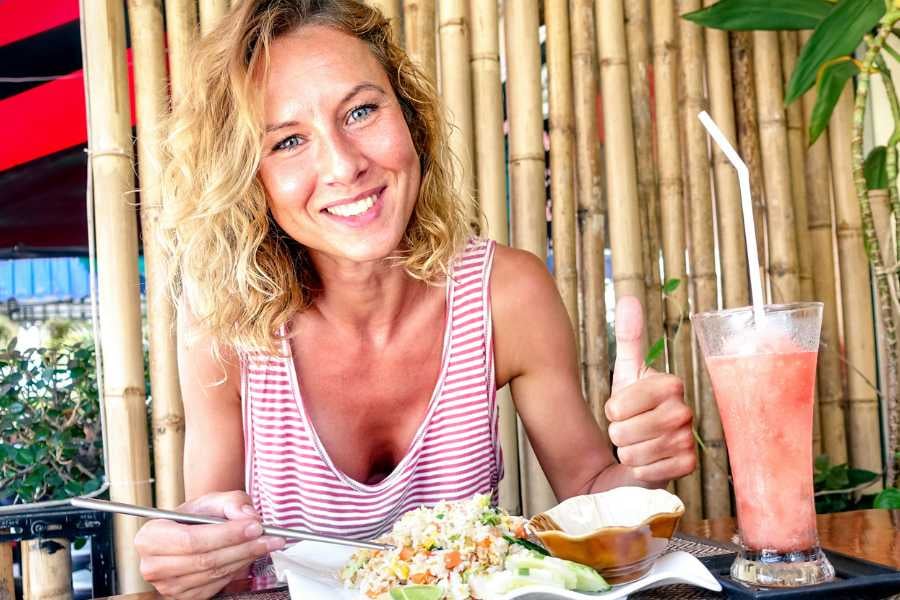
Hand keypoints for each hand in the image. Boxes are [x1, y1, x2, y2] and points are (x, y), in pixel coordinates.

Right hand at [134, 491, 284, 599]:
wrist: (185, 533)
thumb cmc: (194, 517)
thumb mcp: (210, 500)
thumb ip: (231, 502)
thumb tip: (247, 516)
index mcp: (151, 537)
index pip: (192, 540)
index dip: (226, 535)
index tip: (254, 526)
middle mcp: (154, 565)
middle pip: (205, 560)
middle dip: (243, 547)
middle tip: (269, 537)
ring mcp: (168, 586)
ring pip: (214, 574)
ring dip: (245, 558)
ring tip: (266, 543)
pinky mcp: (184, 597)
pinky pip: (216, 585)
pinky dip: (237, 570)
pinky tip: (247, 555)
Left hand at [605, 296, 696, 484]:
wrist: (641, 451)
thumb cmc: (631, 411)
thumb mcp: (626, 373)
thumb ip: (630, 338)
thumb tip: (629, 298)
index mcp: (670, 384)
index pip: (618, 405)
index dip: (612, 411)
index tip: (621, 409)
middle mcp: (684, 410)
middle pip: (623, 431)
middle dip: (617, 434)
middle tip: (629, 429)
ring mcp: (688, 438)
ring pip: (634, 453)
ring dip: (628, 453)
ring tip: (638, 445)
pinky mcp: (688, 465)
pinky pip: (648, 471)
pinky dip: (641, 470)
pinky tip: (649, 461)